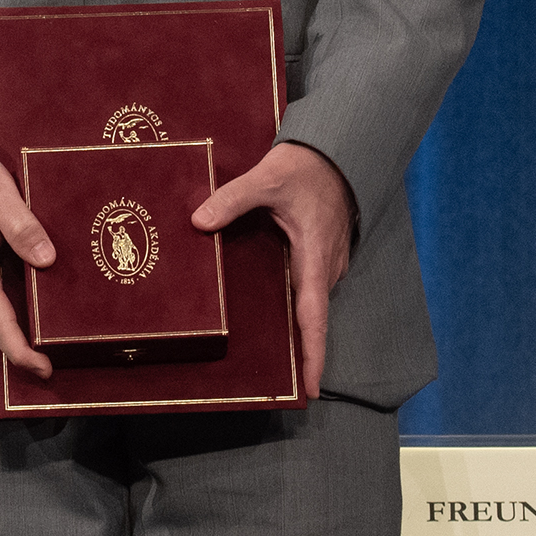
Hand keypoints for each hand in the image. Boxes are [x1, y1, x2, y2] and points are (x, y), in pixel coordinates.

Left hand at [192, 140, 357, 399]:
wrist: (336, 149)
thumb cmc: (305, 167)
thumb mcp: (266, 179)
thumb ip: (232, 199)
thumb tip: (199, 221)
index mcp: (314, 258)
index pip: (315, 317)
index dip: (313, 354)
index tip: (312, 387)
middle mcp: (325, 267)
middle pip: (312, 319)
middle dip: (302, 353)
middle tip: (285, 384)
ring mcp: (326, 262)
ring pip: (309, 304)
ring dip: (296, 329)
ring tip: (274, 357)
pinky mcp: (321, 254)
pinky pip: (307, 287)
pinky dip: (293, 305)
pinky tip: (270, 309)